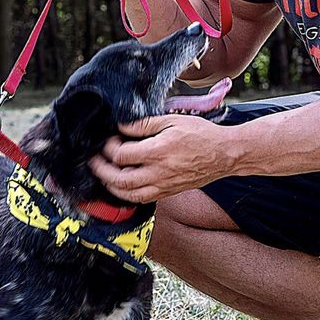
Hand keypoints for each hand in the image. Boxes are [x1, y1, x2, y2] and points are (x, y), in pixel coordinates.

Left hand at [87, 114, 232, 203]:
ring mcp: (163, 185)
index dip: (109, 147)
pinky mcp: (168, 192)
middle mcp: (159, 172)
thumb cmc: (201, 134)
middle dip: (101, 170)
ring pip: (128, 194)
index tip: (109, 140)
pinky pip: (141, 199)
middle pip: (120, 179)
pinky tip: (122, 185)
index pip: (121, 155)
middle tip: (94, 161)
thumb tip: (122, 128)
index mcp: (158, 151)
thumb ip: (144, 125)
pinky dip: (127, 194)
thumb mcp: (172, 120)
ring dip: (111, 185)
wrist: (225, 154)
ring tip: (104, 174)